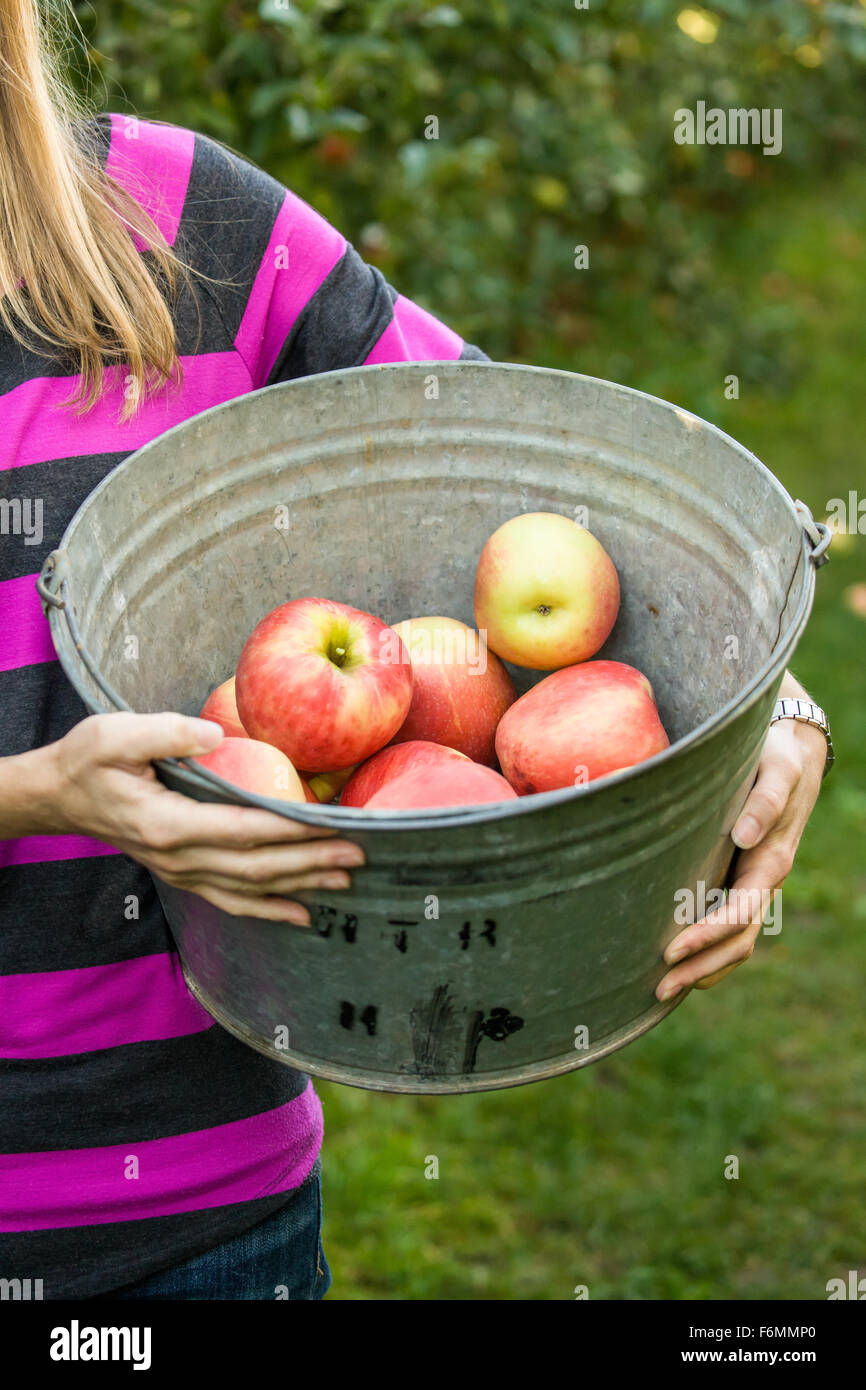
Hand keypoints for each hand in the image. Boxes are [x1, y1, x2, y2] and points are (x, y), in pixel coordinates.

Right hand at [46, 712, 364, 923]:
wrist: (59, 796)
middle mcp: (178, 857)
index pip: (243, 829)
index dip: (291, 830)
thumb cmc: (89, 760)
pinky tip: (303, 912)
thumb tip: (215, 734)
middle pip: (256, 866)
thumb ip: (167, 733)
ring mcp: (180, 872)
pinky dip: (269, 908)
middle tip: (358, 853)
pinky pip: (231, 899)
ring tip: (345, 880)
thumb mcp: (117, 734)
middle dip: (310, 861)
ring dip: (300, 885)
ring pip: (249, 888)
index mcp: (167, 822)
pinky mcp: (183, 874)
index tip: (331, 824)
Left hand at [656, 706, 826, 1000]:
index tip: (672, 951)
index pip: (738, 913)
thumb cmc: (778, 761)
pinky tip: (679, 968)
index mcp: (770, 862)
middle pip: (736, 942)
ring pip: (734, 944)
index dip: (706, 936)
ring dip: (702, 970)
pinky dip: (708, 956)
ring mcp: (754, 887)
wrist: (794, 757)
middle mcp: (763, 882)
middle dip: (699, 968)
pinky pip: (729, 930)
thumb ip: (764, 801)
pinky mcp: (741, 883)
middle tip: (658, 989)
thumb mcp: (776, 772)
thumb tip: (744, 834)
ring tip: (662, 990)